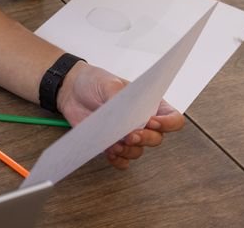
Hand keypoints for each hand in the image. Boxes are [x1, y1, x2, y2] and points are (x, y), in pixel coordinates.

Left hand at [57, 62, 184, 169]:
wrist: (71, 90)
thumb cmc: (95, 81)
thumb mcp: (109, 83)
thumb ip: (120, 99)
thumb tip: (125, 116)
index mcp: (149, 104)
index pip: (172, 118)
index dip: (168, 123)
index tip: (152, 122)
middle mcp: (141, 122)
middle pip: (156, 139)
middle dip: (144, 139)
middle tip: (130, 135)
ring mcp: (127, 135)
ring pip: (138, 151)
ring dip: (129, 151)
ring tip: (115, 144)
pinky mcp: (112, 144)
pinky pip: (122, 161)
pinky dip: (118, 160)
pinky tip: (110, 153)